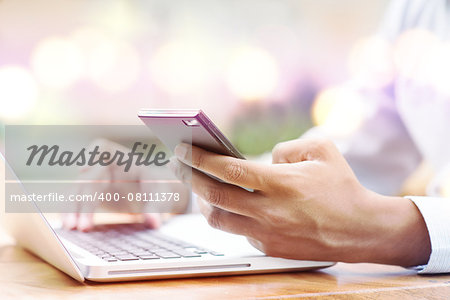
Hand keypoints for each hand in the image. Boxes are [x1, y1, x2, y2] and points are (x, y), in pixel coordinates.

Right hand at [62, 139, 187, 230]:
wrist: (156, 198)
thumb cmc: (159, 191)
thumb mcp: (162, 196)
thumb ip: (156, 207)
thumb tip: (153, 222)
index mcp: (124, 160)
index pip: (103, 148)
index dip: (90, 155)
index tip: (84, 170)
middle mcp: (107, 168)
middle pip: (88, 178)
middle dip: (83, 200)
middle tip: (82, 225)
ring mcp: (97, 181)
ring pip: (78, 191)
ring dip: (72, 208)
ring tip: (71, 227)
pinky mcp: (92, 195)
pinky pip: (77, 202)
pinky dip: (71, 212)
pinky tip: (68, 226)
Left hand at [171, 138, 430, 266]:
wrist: (361, 230)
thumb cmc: (342, 187)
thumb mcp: (321, 151)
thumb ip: (287, 148)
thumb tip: (264, 159)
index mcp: (280, 184)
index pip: (228, 170)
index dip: (200, 159)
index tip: (182, 149)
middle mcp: (269, 211)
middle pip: (215, 196)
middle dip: (191, 178)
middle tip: (180, 165)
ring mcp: (267, 233)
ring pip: (219, 220)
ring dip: (205, 202)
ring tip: (201, 187)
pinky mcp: (270, 248)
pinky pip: (239, 232)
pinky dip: (230, 218)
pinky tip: (231, 206)